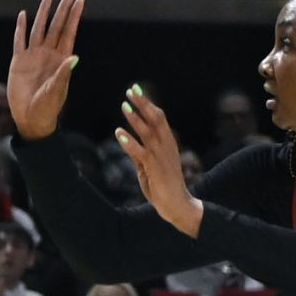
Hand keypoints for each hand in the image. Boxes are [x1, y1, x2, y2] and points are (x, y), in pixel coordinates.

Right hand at [5, 0, 85, 140]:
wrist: (31, 118)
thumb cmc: (47, 107)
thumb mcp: (56, 91)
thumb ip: (63, 73)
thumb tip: (74, 57)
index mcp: (61, 59)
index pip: (68, 32)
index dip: (73, 16)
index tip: (79, 0)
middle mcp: (48, 54)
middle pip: (56, 25)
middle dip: (63, 8)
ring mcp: (33, 56)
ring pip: (39, 29)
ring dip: (44, 13)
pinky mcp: (18, 62)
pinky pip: (19, 41)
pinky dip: (20, 28)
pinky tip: (22, 15)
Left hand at [116, 87, 203, 236]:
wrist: (176, 205)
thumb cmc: (163, 185)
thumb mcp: (147, 166)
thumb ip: (138, 152)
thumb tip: (125, 139)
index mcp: (167, 144)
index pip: (158, 118)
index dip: (147, 104)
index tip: (136, 90)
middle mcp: (166, 146)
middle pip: (155, 119)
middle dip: (143, 104)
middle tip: (131, 90)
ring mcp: (161, 157)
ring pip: (148, 132)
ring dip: (135, 119)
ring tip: (124, 106)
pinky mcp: (154, 168)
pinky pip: (140, 152)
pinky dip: (129, 142)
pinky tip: (119, 133)